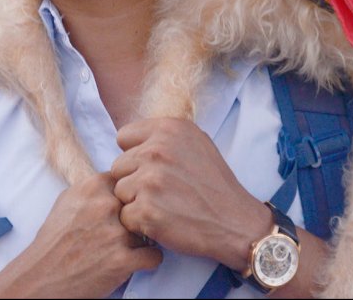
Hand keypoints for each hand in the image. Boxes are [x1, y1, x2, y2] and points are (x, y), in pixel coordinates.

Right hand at [0, 171, 159, 298]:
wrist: (41, 277)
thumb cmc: (54, 241)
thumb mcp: (68, 200)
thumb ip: (94, 189)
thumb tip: (119, 180)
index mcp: (92, 186)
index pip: (130, 181)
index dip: (129, 197)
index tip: (125, 208)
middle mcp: (105, 206)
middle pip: (141, 204)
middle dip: (136, 219)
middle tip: (123, 232)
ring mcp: (115, 233)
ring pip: (148, 230)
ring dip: (140, 241)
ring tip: (120, 250)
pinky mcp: (122, 261)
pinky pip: (154, 256)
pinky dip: (147, 261)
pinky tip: (132, 263)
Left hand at [111, 117, 270, 270]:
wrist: (234, 221)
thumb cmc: (214, 183)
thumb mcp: (196, 141)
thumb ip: (164, 136)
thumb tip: (133, 139)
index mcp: (168, 130)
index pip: (124, 137)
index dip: (134, 154)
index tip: (151, 168)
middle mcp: (157, 151)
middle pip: (118, 166)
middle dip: (133, 179)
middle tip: (160, 191)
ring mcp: (150, 181)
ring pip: (119, 191)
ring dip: (135, 202)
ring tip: (162, 205)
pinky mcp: (146, 210)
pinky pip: (125, 215)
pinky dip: (140, 223)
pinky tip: (162, 220)